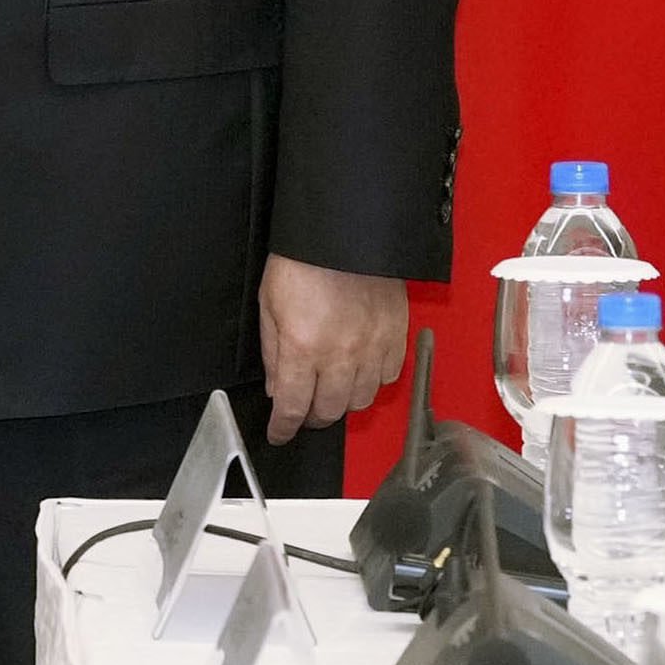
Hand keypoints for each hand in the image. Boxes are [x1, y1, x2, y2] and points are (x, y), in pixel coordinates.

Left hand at [258, 254, 407, 442]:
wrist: (344, 231)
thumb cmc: (302, 261)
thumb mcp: (269, 304)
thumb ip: (273, 352)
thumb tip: (278, 388)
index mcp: (303, 347)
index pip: (293, 406)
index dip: (283, 428)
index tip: (279, 434)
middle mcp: (341, 355)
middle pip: (329, 410)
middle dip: (312, 417)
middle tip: (304, 410)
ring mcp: (372, 348)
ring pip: (361, 401)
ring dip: (343, 402)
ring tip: (331, 391)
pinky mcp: (395, 337)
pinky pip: (387, 378)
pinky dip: (372, 382)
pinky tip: (359, 371)